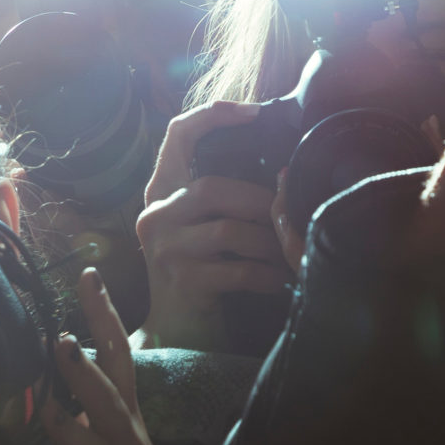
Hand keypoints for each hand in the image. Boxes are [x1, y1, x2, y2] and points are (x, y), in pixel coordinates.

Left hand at [8, 267, 186, 444]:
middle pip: (109, 399)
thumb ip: (93, 417)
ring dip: (68, 430)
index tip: (89, 277)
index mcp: (127, 423)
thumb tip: (63, 383)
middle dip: (87, 371)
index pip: (120, 358)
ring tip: (47, 411)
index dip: (104, 317)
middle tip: (64, 340)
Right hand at [132, 101, 292, 351]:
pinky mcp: (182, 281)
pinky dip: (267, 276)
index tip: (253, 111)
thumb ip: (225, 196)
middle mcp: (155, 215)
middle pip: (212, 187)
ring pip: (229, 230)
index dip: (212, 116)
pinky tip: (281, 281)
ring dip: (269, 242)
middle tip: (289, 214)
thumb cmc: (201, 273)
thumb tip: (281, 169)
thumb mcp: (203, 227)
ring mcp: (164, 249)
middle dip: (261, 202)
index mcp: (161, 193)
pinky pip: (237, 270)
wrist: (177, 332)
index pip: (178, 135)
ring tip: (289, 252)